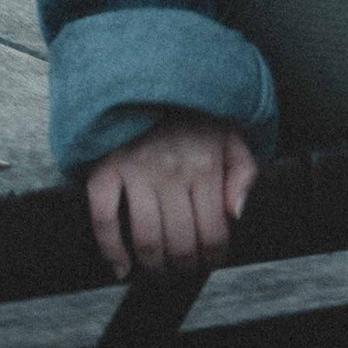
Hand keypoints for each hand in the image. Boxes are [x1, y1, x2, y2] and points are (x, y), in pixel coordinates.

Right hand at [84, 115, 257, 279]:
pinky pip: (104, 219)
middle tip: (183, 271)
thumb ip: (243, 173)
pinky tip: (121, 267)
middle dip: (184, 266)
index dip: (214, 256)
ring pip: (146, 238)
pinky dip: (111, 249)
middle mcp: (172, 173)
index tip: (210, 262)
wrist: (150, 76)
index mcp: (205, 167)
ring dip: (153, 266)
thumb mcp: (231, 135)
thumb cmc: (191, 113)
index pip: (214, 231)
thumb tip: (237, 213)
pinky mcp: (105, 170)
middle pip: (181, 242)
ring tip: (157, 271)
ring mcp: (136, 173)